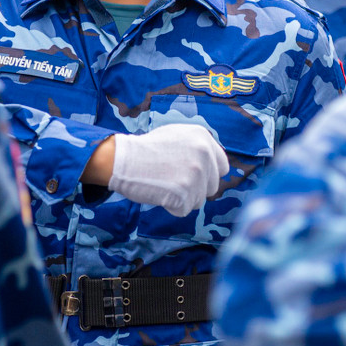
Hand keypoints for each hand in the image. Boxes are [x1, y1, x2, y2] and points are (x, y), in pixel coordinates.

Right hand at [107, 123, 229, 216]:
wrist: (123, 160)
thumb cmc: (146, 150)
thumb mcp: (177, 135)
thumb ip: (198, 148)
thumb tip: (214, 165)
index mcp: (203, 138)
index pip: (222, 167)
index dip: (209, 175)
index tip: (193, 178)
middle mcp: (204, 154)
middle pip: (213, 186)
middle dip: (196, 189)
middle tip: (173, 182)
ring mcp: (196, 174)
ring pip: (199, 200)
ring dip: (183, 198)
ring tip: (164, 184)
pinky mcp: (185, 193)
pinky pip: (185, 210)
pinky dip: (172, 206)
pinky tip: (160, 192)